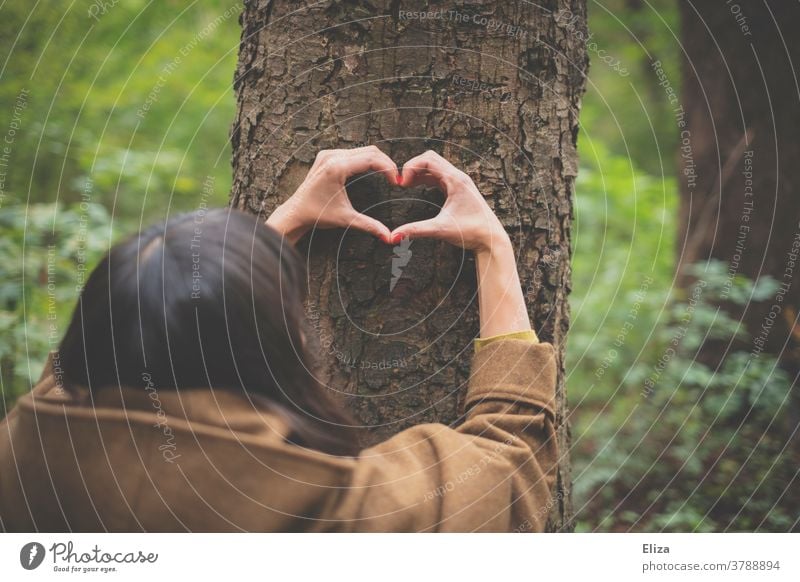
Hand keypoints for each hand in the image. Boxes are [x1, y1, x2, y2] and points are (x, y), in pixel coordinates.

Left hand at [267, 145, 398, 243]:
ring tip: (386, 175)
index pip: (371, 159)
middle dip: (385, 163)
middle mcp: (332, 156)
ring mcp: (328, 154)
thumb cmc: (316, 214)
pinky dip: (364, 159)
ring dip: (376, 160)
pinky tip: (370, 171)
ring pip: (362, 149)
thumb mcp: (346, 219)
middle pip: (369, 151)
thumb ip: (369, 225)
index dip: (388, 168)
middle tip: (395, 179)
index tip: (396, 181)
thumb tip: (389, 236)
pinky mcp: (326, 156)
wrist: (295, 212)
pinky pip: (352, 152)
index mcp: (337, 167)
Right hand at [389, 151, 508, 253]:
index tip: (401, 183)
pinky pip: (439, 176)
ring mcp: (459, 182)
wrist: (490, 239)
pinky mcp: (458, 189)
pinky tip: (416, 186)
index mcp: (456, 180)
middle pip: (431, 158)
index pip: (428, 159)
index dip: (411, 167)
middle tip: (401, 183)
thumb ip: (416, 230)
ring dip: (418, 172)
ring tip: (405, 185)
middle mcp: (458, 177)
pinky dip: (426, 178)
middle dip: (413, 167)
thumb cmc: (471, 232)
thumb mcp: (440, 229)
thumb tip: (394, 236)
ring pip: (435, 167)